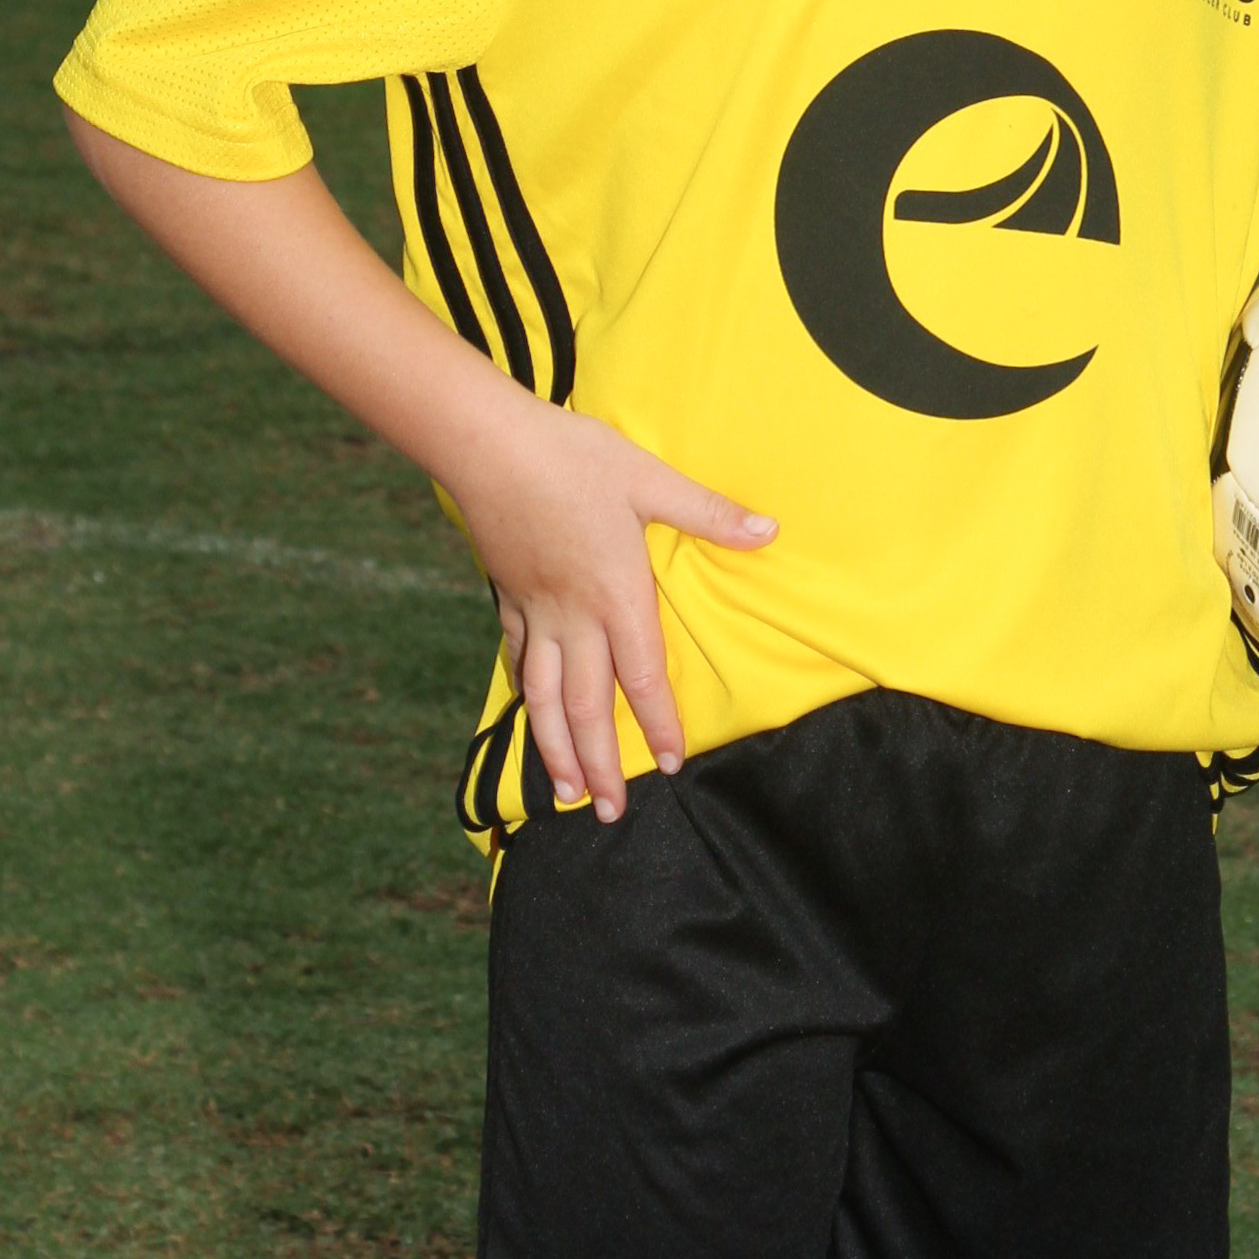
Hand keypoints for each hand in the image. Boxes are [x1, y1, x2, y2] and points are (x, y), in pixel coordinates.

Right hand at [456, 397, 776, 818]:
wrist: (489, 446)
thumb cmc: (575, 458)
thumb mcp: (650, 480)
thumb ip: (708, 513)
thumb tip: (769, 531)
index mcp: (616, 595)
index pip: (641, 678)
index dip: (658, 725)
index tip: (672, 764)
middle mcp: (573, 617)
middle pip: (585, 706)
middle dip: (599, 764)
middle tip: (608, 812)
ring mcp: (534, 610)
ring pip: (543, 696)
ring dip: (554, 748)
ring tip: (561, 792)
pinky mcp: (506, 595)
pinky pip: (517, 658)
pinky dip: (523, 694)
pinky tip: (528, 712)